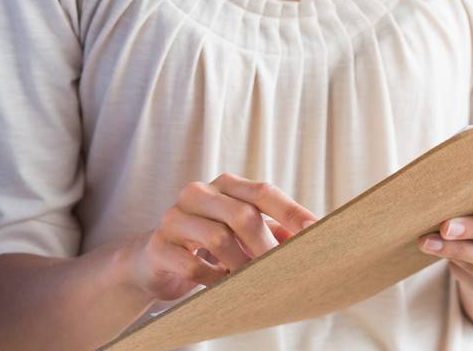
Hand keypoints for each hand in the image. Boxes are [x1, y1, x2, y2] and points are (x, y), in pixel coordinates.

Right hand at [124, 174, 318, 301]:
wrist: (155, 260)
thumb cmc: (209, 243)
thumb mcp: (241, 233)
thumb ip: (274, 232)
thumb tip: (314, 241)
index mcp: (225, 185)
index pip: (263, 192)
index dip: (292, 213)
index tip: (317, 233)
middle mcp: (198, 193)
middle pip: (242, 214)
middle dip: (267, 247)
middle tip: (283, 272)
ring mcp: (175, 217)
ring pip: (218, 239)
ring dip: (241, 266)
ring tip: (252, 282)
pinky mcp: (159, 245)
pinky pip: (192, 265)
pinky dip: (213, 279)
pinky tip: (221, 286)